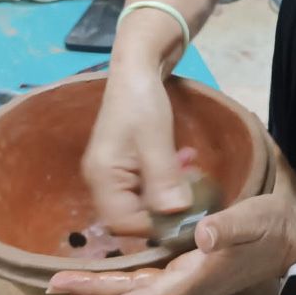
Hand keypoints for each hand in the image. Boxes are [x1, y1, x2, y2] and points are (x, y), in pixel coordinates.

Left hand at [48, 189, 295, 294]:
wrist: (293, 238)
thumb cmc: (271, 228)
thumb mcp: (252, 221)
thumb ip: (227, 228)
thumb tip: (203, 235)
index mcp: (198, 279)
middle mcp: (187, 287)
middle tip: (53, 289)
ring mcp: (186, 280)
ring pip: (136, 291)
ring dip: (102, 291)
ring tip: (66, 292)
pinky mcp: (186, 270)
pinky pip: (146, 282)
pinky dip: (121, 283)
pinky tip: (103, 281)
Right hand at [81, 67, 201, 226]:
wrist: (137, 68)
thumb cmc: (142, 101)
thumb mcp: (156, 140)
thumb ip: (164, 181)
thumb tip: (177, 217)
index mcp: (102, 176)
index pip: (122, 223)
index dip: (154, 226)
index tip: (186, 216)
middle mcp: (100, 180)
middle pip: (131, 215)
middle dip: (165, 210)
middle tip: (195, 193)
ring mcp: (112, 172)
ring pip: (142, 201)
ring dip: (169, 193)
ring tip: (193, 173)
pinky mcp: (124, 164)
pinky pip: (145, 186)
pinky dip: (165, 181)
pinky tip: (184, 162)